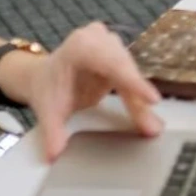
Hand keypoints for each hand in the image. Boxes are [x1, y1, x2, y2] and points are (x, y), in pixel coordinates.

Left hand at [22, 21, 163, 161]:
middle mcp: (99, 39)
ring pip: (132, 75)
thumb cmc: (47, 89)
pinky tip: (146, 119)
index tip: (152, 100)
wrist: (43, 77)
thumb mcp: (47, 111)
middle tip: (151, 129)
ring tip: (151, 128)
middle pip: (125, 70)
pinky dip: (139, 99)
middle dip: (139, 100)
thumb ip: (52, 132)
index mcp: (80, 45)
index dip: (132, 81)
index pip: (110, 62)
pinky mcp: (120, 56)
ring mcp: (111, 46)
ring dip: (141, 101)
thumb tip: (54, 156)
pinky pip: (132, 79)